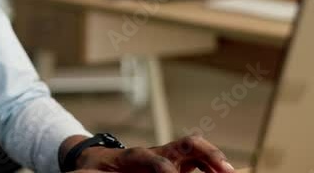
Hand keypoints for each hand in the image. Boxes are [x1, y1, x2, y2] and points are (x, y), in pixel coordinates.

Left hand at [70, 135, 235, 172]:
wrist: (92, 161)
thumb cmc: (89, 170)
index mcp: (132, 157)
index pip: (154, 159)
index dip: (165, 170)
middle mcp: (155, 153)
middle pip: (186, 144)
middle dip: (207, 155)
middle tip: (224, 171)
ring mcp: (167, 158)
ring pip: (198, 151)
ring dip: (216, 162)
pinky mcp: (174, 167)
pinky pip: (199, 165)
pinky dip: (212, 170)